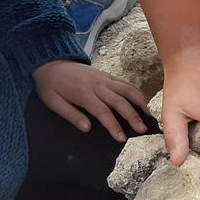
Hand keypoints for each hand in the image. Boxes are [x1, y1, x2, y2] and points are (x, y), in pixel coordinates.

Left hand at [33, 60, 149, 142]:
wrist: (50, 61)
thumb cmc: (50, 84)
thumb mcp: (52, 101)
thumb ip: (70, 114)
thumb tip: (87, 128)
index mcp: (83, 93)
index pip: (102, 111)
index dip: (113, 125)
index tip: (121, 138)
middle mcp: (97, 85)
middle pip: (120, 101)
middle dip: (133, 116)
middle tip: (142, 130)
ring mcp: (104, 78)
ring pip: (127, 90)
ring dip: (140, 103)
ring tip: (149, 116)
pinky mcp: (107, 75)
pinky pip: (125, 83)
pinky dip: (137, 92)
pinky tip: (144, 102)